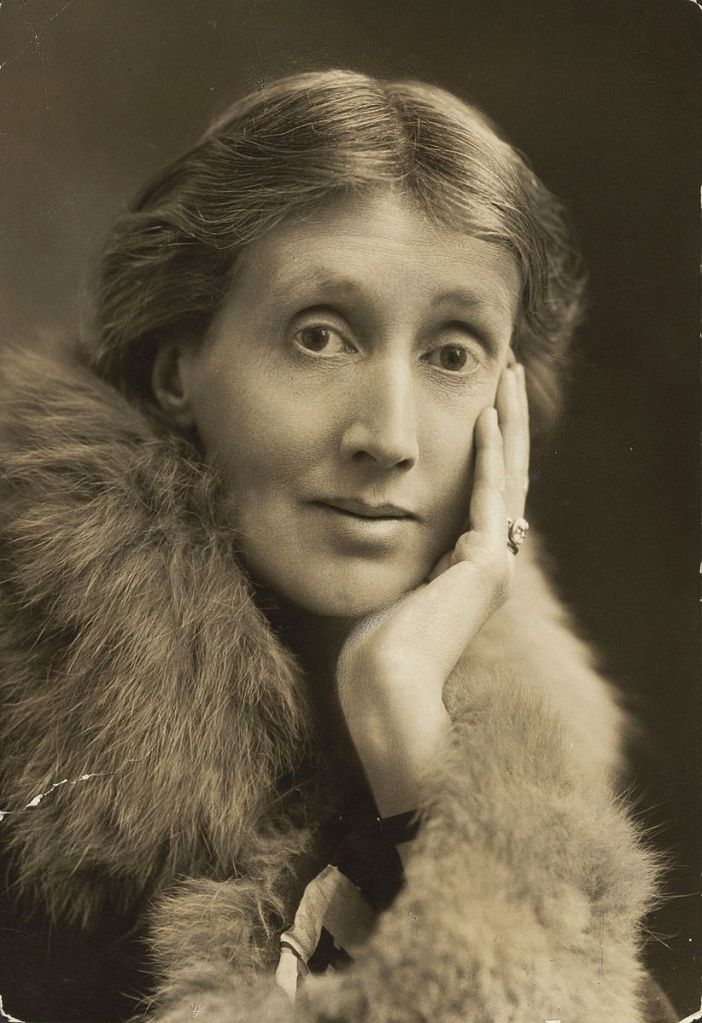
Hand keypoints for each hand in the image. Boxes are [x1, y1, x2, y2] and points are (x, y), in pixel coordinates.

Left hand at [336, 362, 529, 815]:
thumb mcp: (384, 587)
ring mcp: (495, 563)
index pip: (487, 492)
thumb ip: (389, 557)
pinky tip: (488, 414)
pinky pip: (491, 493)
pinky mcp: (486, 564)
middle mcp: (491, 561)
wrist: (384, 688)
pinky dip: (491, 452)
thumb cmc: (371, 650)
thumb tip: (356, 527)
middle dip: (510, 422)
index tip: (484, 406)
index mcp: (469, 567)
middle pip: (510, 475)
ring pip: (512, 475)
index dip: (488, 447)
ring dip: (510, 422)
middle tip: (512, 374)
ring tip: (511, 376)